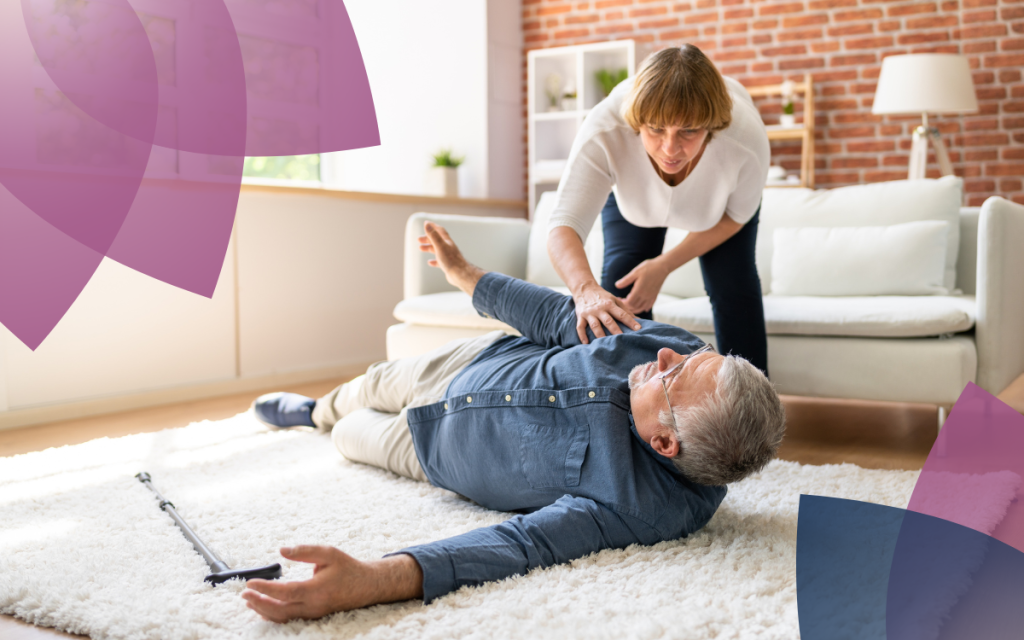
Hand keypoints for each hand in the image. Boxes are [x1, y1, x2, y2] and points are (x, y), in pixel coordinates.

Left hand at [242, 546, 422, 622]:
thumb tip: (282, 550)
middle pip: (280, 610)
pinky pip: (289, 619)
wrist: (365, 586)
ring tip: (248, 601)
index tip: (250, 583)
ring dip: (263, 610)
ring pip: (283, 617)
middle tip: (244, 594)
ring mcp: (313, 614)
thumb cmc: (347, 568)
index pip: (286, 592)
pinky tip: (263, 608)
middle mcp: (314, 605)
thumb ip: (305, 551)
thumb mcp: (328, 553)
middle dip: (259, 603)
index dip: (266, 589)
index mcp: (317, 590)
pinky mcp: (312, 616)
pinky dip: (273, 615)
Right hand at [418, 221, 484, 295]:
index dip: (433, 226)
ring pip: (437, 250)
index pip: (439, 230)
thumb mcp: (439, 246)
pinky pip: (439, 261)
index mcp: (446, 241)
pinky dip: (433, 260)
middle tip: (419, 239)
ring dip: (429, 248)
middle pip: (437, 240)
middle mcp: (448, 247)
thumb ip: (433, 235)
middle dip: (428, 238)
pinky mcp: (447, 265)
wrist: (459, 274)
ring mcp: (448, 256)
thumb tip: (427, 224)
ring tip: (421, 248)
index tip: (426, 224)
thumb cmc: (451, 260)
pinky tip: (430, 262)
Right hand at [572, 281, 640, 343]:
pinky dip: (582, 335)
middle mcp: (600, 309)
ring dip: (600, 335)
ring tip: (605, 344)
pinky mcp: (580, 316)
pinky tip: (586, 343)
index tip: (638, 329)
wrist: (584, 288)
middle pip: (608, 321)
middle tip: (623, 339)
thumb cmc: (602, 296)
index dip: (630, 321)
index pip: (621, 314)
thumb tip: (639, 320)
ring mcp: (589, 313)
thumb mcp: (614, 300)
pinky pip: (580, 327)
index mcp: (609, 304)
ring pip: (595, 325)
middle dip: (615, 330)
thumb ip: (625, 310)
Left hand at [615, 259, 668, 314]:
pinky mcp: (655, 296)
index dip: (622, 303)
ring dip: (634, 309)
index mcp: (639, 291)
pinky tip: (641, 308)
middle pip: (634, 307)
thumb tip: (616, 285)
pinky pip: (649, 306)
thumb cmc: (648, 268)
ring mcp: (651, 297)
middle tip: (621, 303)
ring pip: (641, 308)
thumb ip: (625, 280)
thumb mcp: (635, 272)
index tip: (618, 299)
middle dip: (627, 307)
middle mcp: (645, 296)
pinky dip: (643, 308)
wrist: (663, 267)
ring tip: (628, 306)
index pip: (629, 303)